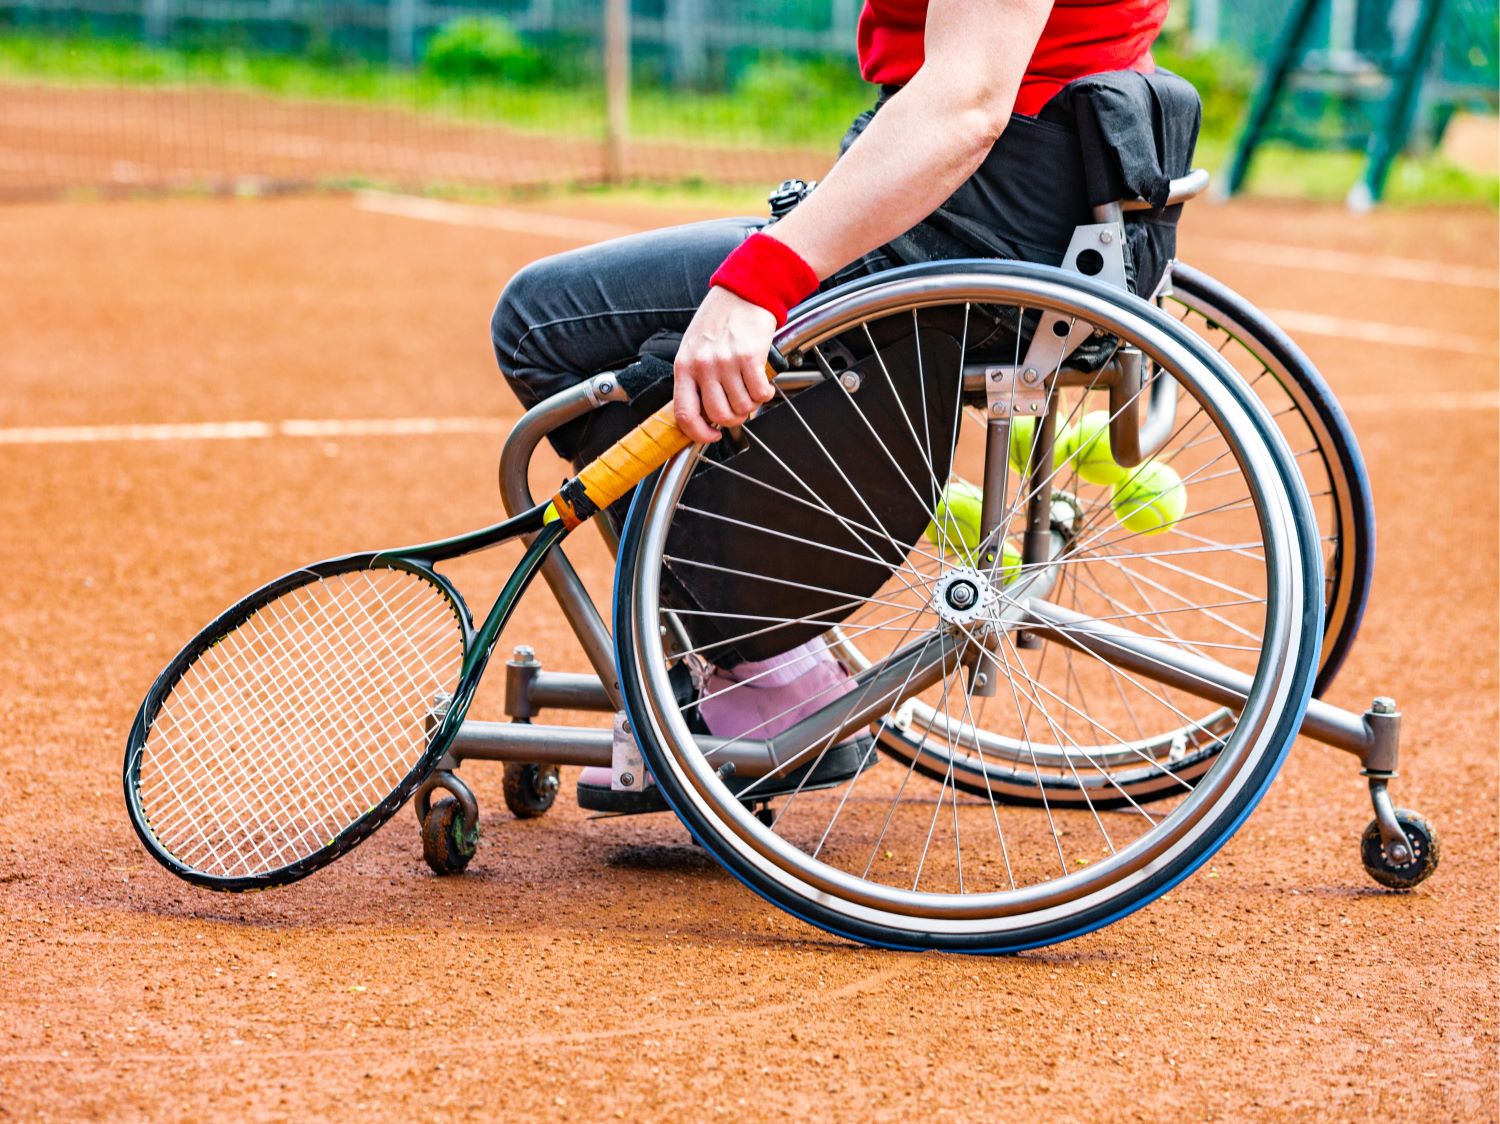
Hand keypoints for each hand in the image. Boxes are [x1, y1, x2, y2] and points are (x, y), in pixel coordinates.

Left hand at [673, 286, 777, 443]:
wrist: (744, 291)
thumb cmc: (719, 319)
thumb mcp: (695, 348)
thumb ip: (697, 379)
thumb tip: (708, 414)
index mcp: (684, 366)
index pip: (684, 413)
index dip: (698, 433)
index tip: (711, 435)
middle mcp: (703, 365)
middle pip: (718, 415)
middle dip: (732, 419)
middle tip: (739, 410)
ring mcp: (726, 361)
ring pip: (742, 406)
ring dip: (751, 405)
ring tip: (751, 391)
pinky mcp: (749, 356)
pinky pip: (760, 392)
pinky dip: (766, 394)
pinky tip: (764, 385)